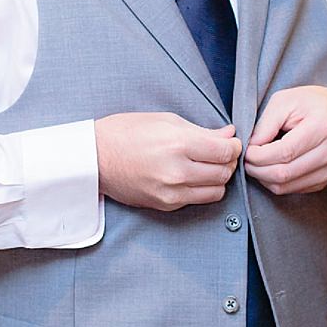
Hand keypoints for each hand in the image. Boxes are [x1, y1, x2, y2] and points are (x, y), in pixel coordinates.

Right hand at [95, 112, 240, 211]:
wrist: (93, 157)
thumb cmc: (125, 132)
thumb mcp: (165, 120)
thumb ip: (201, 130)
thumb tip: (229, 135)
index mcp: (179, 144)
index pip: (226, 151)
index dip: (233, 146)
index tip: (229, 142)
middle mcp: (178, 171)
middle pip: (224, 172)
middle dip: (226, 161)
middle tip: (218, 153)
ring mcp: (171, 192)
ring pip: (216, 191)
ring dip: (216, 178)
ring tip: (205, 166)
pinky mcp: (165, 205)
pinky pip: (197, 200)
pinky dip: (199, 189)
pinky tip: (188, 177)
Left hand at [244, 86, 326, 194]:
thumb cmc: (309, 103)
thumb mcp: (284, 101)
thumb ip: (265, 124)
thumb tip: (250, 147)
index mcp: (322, 127)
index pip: (284, 152)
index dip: (258, 155)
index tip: (246, 149)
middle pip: (283, 173)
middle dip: (256, 169)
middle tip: (246, 158)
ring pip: (285, 186)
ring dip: (263, 178)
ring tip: (255, 163)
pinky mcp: (326, 179)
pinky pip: (292, 189)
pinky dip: (275, 182)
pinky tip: (270, 168)